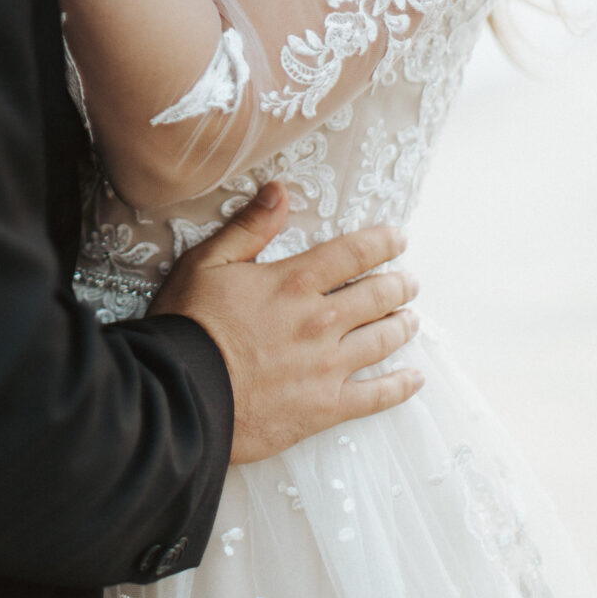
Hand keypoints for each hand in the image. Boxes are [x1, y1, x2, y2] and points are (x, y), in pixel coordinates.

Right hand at [149, 184, 421, 463]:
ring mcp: (327, 366)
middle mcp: (320, 320)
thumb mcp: (208, 262)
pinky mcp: (325, 407)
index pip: (352, 254)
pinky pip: (375, 396)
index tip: (399, 239)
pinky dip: (399, 387)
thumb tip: (279, 190)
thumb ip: (249, 227)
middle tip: (410, 281)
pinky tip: (413, 379)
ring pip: (381, 340)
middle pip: (376, 296)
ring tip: (412, 319)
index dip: (381, 243)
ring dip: (402, 326)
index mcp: (295, 282)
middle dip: (399, 285)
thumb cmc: (190, 324)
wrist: (183, 394)